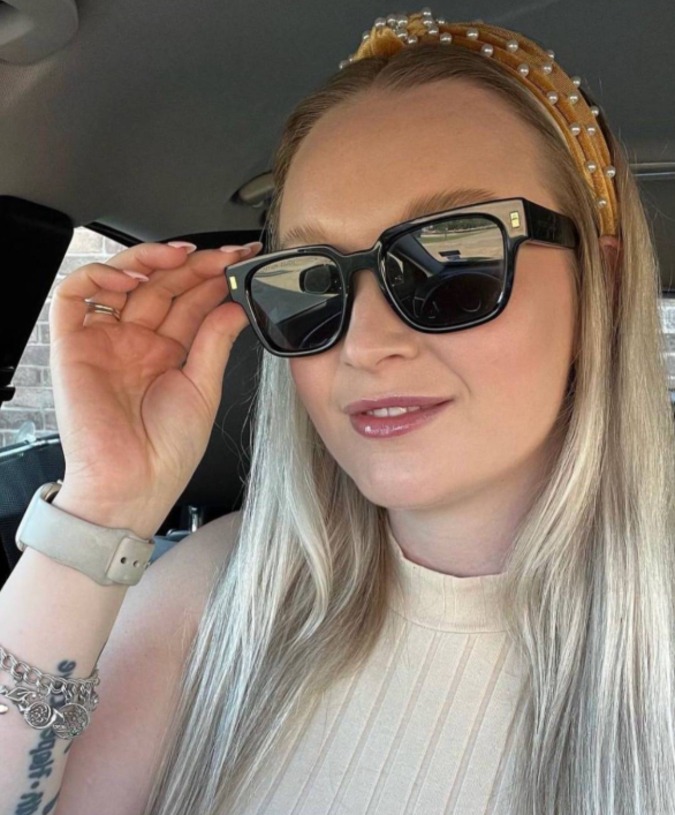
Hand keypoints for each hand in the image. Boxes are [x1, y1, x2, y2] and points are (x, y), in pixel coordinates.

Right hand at [49, 241, 260, 536]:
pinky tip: (135, 277)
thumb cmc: (166, 452)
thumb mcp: (203, 389)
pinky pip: (76, 295)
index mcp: (168, 352)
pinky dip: (101, 276)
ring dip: (151, 260)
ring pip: (122, 280)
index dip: (214, 277)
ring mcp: (106, 339)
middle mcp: (137, 341)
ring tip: (185, 259)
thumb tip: (234, 304)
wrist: (133, 486)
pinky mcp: (73, 344)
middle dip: (195, 265)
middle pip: (163, 285)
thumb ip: (215, 341)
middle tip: (225, 255)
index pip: (190, 300)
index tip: (243, 262)